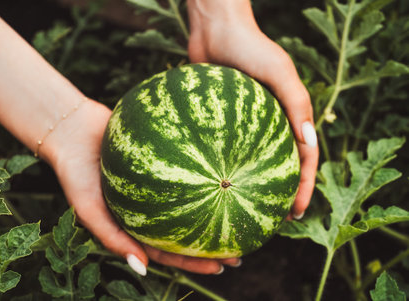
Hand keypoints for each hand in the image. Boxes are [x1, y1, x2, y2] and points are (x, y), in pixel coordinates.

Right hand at [44, 99, 238, 274]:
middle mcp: (151, 208)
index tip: (221, 266)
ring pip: (191, 202)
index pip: (170, 250)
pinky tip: (224, 171)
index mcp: (137, 226)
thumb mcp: (87, 210)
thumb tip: (143, 269)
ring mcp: (158, 185)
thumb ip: (112, 238)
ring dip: (214, 211)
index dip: (194, 261)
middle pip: (186, 230)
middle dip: (212, 243)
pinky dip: (203, 174)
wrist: (72, 130)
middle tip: (239, 250)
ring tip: (241, 216)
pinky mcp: (162, 158)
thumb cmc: (76, 173)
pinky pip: (186, 169)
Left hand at [187, 0, 318, 218]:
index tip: (296, 212)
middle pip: (280, 165)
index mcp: (290, 115)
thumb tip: (310, 144)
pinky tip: (215, 185)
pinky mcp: (221, 122)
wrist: (214, 29)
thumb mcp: (279, 72)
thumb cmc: (250, 46)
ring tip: (248, 210)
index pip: (303, 158)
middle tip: (275, 220)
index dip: (303, 186)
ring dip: (255, 186)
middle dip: (281, 194)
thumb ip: (296, 104)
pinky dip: (227, 168)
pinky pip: (225, 149)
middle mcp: (269, 123)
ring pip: (253, 162)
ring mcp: (244, 125)